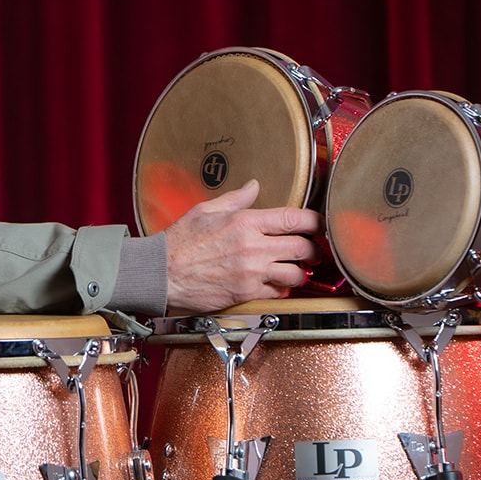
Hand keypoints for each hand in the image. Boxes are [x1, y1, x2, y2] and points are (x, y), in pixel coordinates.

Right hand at [161, 179, 322, 313]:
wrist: (162, 273)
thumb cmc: (180, 242)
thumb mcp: (205, 210)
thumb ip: (235, 199)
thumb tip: (254, 186)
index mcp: (245, 222)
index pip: (294, 218)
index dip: (315, 221)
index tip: (319, 224)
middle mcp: (253, 247)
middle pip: (302, 248)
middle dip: (313, 250)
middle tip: (312, 250)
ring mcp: (251, 272)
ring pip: (295, 273)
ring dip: (299, 271)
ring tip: (296, 269)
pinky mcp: (246, 293)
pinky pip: (278, 292)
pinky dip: (282, 288)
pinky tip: (276, 283)